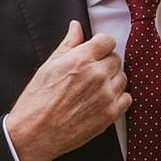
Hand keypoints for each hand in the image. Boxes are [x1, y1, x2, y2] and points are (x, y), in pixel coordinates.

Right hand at [5, 21, 128, 160]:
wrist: (34, 133)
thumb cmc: (36, 101)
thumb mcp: (48, 67)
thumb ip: (67, 45)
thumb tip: (76, 27)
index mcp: (80, 60)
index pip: (107, 41)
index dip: (100, 45)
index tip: (95, 52)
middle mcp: (97, 76)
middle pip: (116, 59)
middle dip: (104, 63)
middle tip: (88, 73)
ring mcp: (106, 96)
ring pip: (122, 78)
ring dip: (111, 80)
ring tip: (92, 89)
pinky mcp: (110, 114)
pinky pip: (126, 98)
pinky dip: (116, 98)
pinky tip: (99, 101)